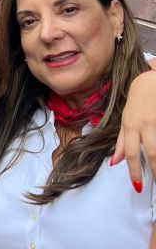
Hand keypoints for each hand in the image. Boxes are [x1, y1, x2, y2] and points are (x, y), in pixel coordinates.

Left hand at [112, 71, 155, 189]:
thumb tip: (115, 161)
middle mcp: (145, 125)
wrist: (152, 81)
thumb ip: (122, 141)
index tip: (138, 186)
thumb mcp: (126, 120)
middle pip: (152, 153)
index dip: (134, 171)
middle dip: (155, 171)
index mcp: (131, 126)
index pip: (131, 153)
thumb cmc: (138, 102)